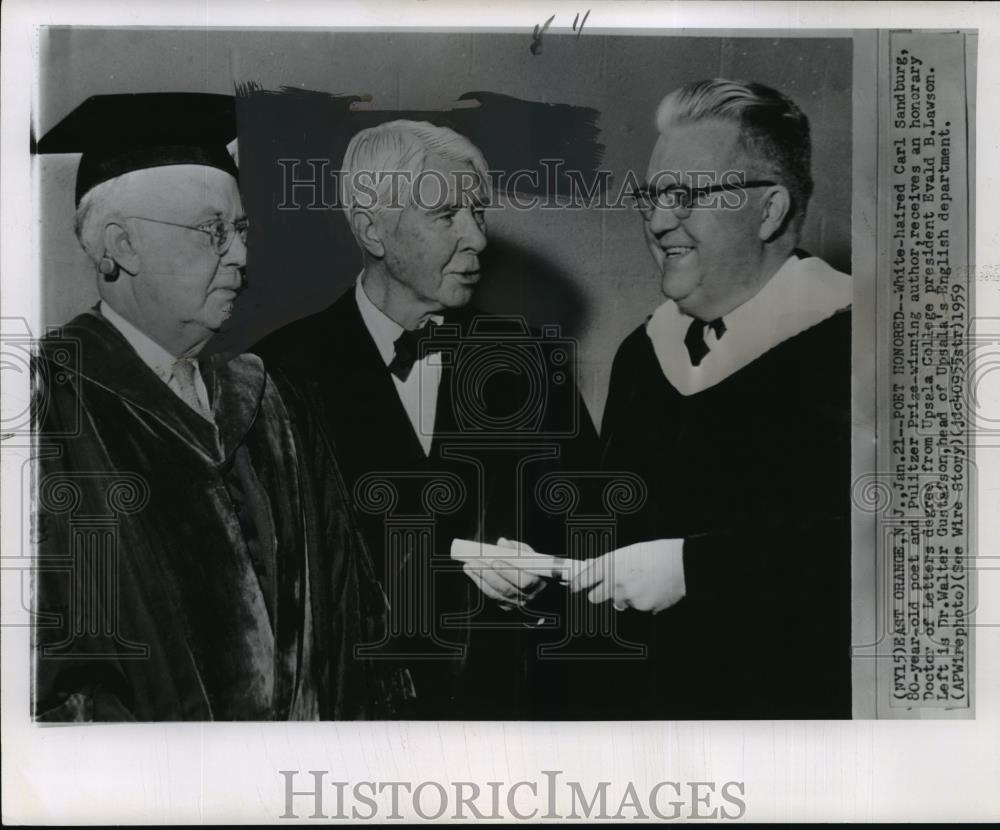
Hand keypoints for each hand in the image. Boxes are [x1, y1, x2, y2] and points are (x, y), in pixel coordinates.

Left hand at [462, 537, 547, 610]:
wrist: (532, 582)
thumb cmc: (531, 566)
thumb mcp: (529, 555)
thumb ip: (517, 549)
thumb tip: (502, 543)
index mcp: (537, 583)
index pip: (524, 581)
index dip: (508, 571)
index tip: (495, 561)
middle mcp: (527, 596)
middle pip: (506, 589)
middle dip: (489, 574)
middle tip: (476, 562)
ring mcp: (514, 602)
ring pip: (495, 593)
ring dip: (480, 577)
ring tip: (470, 564)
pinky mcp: (504, 604)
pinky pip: (490, 594)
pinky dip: (479, 581)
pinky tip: (471, 571)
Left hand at [569, 539, 685, 613]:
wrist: (680, 564)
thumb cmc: (656, 553)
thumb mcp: (627, 551)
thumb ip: (609, 561)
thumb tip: (593, 565)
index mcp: (610, 564)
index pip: (584, 579)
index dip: (576, 585)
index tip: (574, 588)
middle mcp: (615, 582)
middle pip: (594, 597)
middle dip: (598, 594)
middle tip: (609, 588)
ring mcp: (628, 597)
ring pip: (619, 602)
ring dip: (625, 597)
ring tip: (641, 583)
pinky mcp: (642, 607)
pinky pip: (638, 607)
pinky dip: (643, 601)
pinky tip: (652, 589)